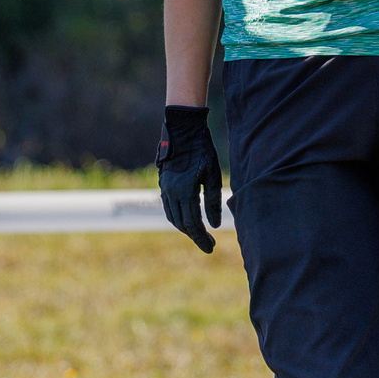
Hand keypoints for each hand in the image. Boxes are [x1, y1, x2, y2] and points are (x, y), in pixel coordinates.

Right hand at [157, 106, 223, 252]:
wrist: (182, 129)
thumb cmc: (201, 149)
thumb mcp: (212, 175)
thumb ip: (213, 201)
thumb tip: (215, 224)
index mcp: (185, 192)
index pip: (192, 223)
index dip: (201, 238)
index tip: (210, 248)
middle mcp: (171, 193)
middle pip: (181, 223)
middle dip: (195, 236)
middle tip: (209, 244)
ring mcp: (165, 188)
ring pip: (172, 217)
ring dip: (185, 228)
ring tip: (199, 233)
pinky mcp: (163, 183)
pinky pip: (168, 207)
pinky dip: (177, 217)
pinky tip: (187, 218)